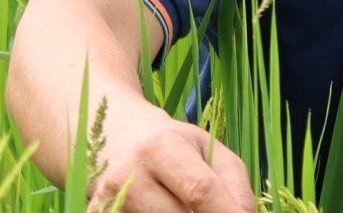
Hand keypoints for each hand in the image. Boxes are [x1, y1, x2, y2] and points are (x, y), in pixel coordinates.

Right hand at [87, 99, 255, 212]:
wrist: (112, 136)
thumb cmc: (170, 143)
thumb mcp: (207, 148)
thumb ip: (233, 182)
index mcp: (162, 148)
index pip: (200, 190)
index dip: (226, 212)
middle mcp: (130, 175)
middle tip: (211, 209)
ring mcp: (108, 201)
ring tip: (182, 201)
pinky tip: (163, 207)